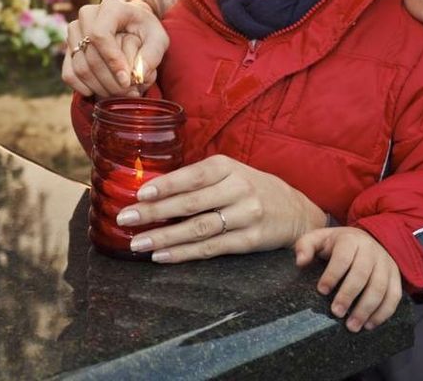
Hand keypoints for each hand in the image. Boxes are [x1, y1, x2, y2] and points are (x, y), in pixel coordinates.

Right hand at [62, 0, 168, 97]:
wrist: (130, 26)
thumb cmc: (145, 31)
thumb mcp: (158, 38)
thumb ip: (152, 55)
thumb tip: (139, 75)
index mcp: (110, 7)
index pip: (100, 34)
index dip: (112, 60)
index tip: (127, 80)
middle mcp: (87, 15)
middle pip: (90, 54)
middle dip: (109, 79)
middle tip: (128, 93)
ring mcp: (74, 32)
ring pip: (79, 66)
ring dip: (99, 87)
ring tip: (119, 94)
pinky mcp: (68, 48)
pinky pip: (69, 74)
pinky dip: (82, 88)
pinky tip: (100, 92)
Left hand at [114, 155, 326, 262]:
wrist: (296, 210)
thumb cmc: (251, 188)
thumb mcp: (229, 173)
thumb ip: (196, 179)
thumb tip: (151, 189)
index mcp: (227, 167)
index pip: (192, 176)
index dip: (166, 185)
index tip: (140, 194)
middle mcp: (237, 189)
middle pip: (191, 203)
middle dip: (155, 212)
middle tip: (126, 219)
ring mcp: (246, 216)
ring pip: (199, 229)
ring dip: (165, 237)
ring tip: (139, 243)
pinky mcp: (250, 240)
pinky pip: (211, 248)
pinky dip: (184, 253)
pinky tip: (162, 256)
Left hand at [294, 227, 401, 331]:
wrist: (367, 239)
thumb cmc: (337, 244)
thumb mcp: (319, 238)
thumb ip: (305, 246)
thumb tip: (300, 262)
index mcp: (351, 240)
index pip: (342, 258)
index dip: (332, 275)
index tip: (321, 291)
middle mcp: (371, 251)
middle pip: (361, 275)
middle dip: (348, 296)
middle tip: (336, 313)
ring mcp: (386, 264)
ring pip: (379, 288)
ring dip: (366, 309)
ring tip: (352, 326)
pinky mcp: (396, 277)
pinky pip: (393, 296)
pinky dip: (383, 313)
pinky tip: (369, 324)